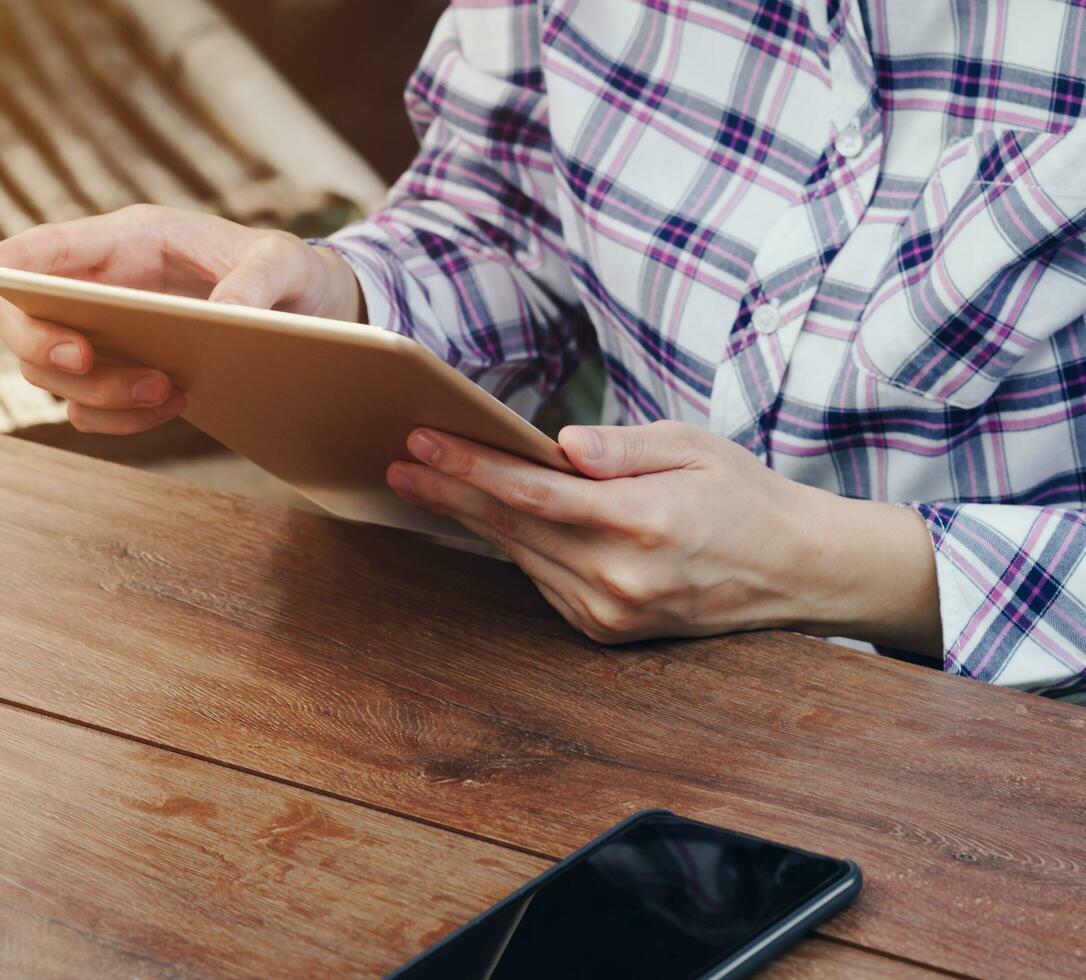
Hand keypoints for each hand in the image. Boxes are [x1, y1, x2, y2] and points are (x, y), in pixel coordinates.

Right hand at [0, 204, 362, 434]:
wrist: (305, 317)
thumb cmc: (285, 272)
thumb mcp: (285, 262)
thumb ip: (259, 279)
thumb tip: (230, 314)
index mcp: (130, 241)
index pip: (51, 248)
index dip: (12, 261)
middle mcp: (101, 289)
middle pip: (21, 318)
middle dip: (40, 341)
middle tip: (83, 355)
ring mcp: (102, 338)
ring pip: (50, 374)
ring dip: (97, 390)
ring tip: (166, 390)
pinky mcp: (118, 380)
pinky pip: (86, 410)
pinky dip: (118, 419)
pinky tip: (174, 404)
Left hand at [386, 420, 942, 652]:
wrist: (794, 572)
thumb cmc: (743, 497)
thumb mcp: (693, 448)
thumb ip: (623, 448)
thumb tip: (560, 444)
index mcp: (641, 522)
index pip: (533, 492)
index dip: (471, 468)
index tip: (423, 444)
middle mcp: (618, 576)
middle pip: (512, 527)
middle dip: (449, 494)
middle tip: (400, 465)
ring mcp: (610, 612)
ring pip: (521, 557)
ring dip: (471, 521)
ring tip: (427, 485)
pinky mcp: (606, 630)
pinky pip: (543, 582)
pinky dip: (515, 548)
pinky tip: (487, 520)